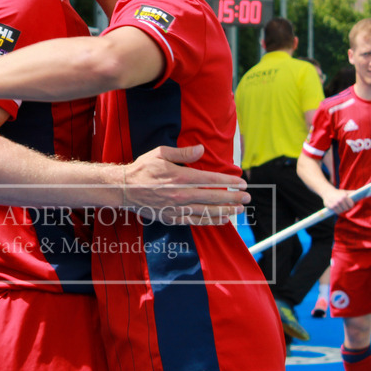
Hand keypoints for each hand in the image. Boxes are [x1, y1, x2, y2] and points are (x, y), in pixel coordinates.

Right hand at [123, 144, 249, 224]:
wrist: (124, 189)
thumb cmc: (143, 169)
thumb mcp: (161, 154)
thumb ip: (183, 153)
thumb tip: (202, 149)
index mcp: (181, 178)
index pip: (211, 181)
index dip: (229, 182)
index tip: (241, 183)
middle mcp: (181, 195)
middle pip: (213, 197)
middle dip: (233, 198)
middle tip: (247, 198)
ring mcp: (177, 209)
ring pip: (207, 212)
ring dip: (225, 211)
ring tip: (239, 210)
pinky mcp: (172, 218)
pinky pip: (195, 221)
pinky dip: (210, 221)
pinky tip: (221, 219)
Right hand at [322, 189, 353, 213]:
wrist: (327, 192)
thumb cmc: (338, 192)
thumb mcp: (345, 192)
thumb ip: (352, 193)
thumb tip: (361, 194)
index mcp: (344, 196)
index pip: (351, 205)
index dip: (351, 205)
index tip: (349, 204)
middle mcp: (340, 200)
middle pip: (347, 209)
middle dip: (346, 207)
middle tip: (345, 205)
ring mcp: (335, 204)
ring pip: (342, 211)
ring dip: (342, 210)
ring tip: (341, 206)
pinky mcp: (331, 207)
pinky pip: (337, 212)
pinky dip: (338, 211)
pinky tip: (338, 208)